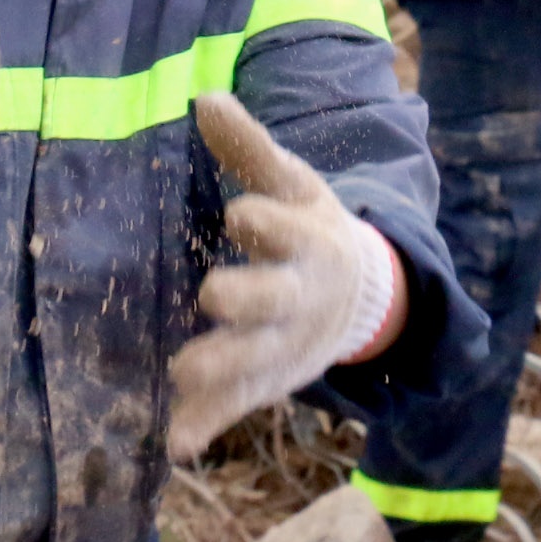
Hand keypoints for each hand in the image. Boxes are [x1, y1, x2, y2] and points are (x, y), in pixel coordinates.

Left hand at [170, 94, 404, 458]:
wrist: (361, 301)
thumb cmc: (310, 231)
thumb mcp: (293, 185)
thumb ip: (249, 148)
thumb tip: (204, 97)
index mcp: (305, 243)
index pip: (285, 231)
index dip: (263, 223)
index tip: (240, 215)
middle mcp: (295, 300)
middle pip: (271, 302)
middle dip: (246, 300)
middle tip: (214, 297)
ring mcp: (281, 347)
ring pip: (252, 363)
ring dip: (221, 370)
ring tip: (184, 373)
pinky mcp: (263, 383)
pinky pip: (236, 408)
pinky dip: (208, 426)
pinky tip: (179, 444)